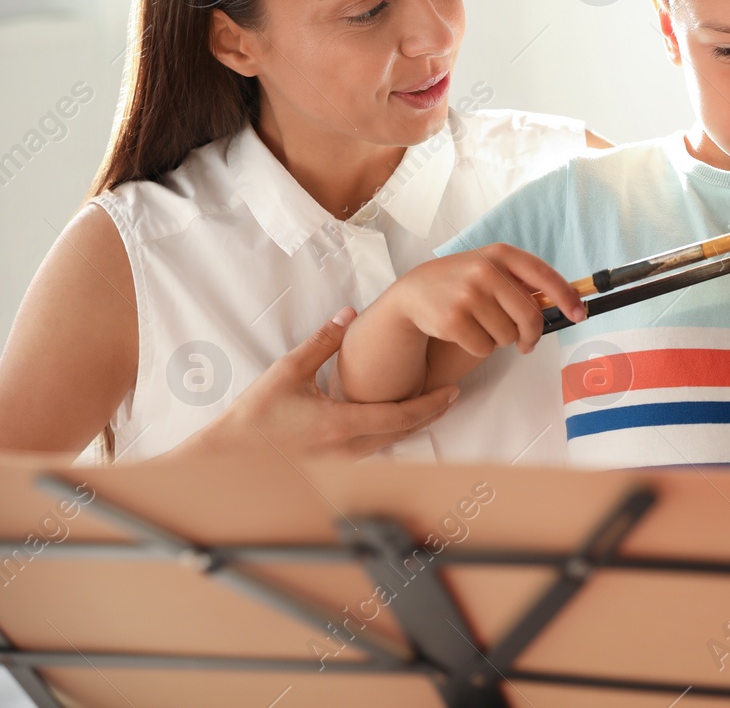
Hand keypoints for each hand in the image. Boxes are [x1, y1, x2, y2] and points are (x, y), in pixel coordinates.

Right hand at [170, 309, 460, 459]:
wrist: (230, 452)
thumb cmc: (257, 412)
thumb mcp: (290, 368)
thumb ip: (324, 340)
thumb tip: (349, 312)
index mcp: (339, 424)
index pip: (400, 416)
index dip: (431, 404)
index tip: (452, 391)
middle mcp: (345, 448)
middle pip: (403, 433)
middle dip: (431, 415)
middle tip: (452, 395)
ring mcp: (340, 461)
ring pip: (390, 444)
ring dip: (413, 425)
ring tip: (432, 403)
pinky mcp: (332, 463)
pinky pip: (373, 449)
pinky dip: (392, 433)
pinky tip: (398, 418)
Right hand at [398, 243, 586, 357]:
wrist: (413, 292)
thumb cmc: (462, 282)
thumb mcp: (490, 268)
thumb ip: (522, 282)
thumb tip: (565, 306)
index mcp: (501, 254)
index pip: (544, 275)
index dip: (566, 296)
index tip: (579, 314)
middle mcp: (486, 271)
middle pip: (530, 316)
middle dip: (532, 335)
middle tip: (527, 343)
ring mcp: (468, 295)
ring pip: (508, 336)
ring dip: (501, 339)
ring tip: (483, 325)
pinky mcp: (453, 320)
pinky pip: (486, 348)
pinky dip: (481, 347)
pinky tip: (466, 332)